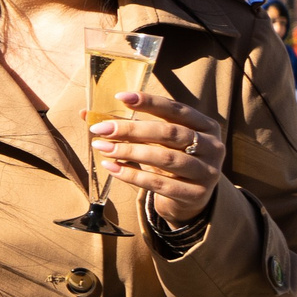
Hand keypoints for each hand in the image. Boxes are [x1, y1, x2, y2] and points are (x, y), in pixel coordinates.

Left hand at [91, 91, 224, 223]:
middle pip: (169, 133)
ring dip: (129, 152)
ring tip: (102, 147)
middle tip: (101, 128)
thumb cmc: (171, 161)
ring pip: (165, 159)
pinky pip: (159, 184)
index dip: (149, 101)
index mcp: (206, 126)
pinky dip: (133, 175)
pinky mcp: (195, 194)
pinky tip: (112, 167)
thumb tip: (84, 112)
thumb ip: (131, 126)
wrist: (191, 199)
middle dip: (132, 129)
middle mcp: (212, 147)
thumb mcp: (159, 141)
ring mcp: (207, 172)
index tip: (120, 97)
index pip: (176, 109)